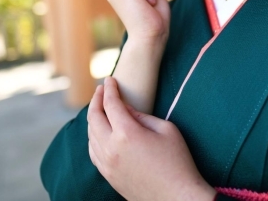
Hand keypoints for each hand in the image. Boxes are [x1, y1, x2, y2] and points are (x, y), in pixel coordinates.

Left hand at [88, 77, 215, 200]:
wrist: (177, 198)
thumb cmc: (177, 161)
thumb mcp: (166, 129)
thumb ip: (142, 116)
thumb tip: (125, 109)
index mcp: (126, 134)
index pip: (111, 104)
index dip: (109, 89)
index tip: (109, 79)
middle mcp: (111, 148)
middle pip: (94, 117)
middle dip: (96, 99)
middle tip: (100, 89)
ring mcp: (106, 164)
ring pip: (90, 135)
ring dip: (93, 117)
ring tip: (99, 107)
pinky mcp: (108, 176)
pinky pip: (92, 151)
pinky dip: (92, 137)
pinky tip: (98, 131)